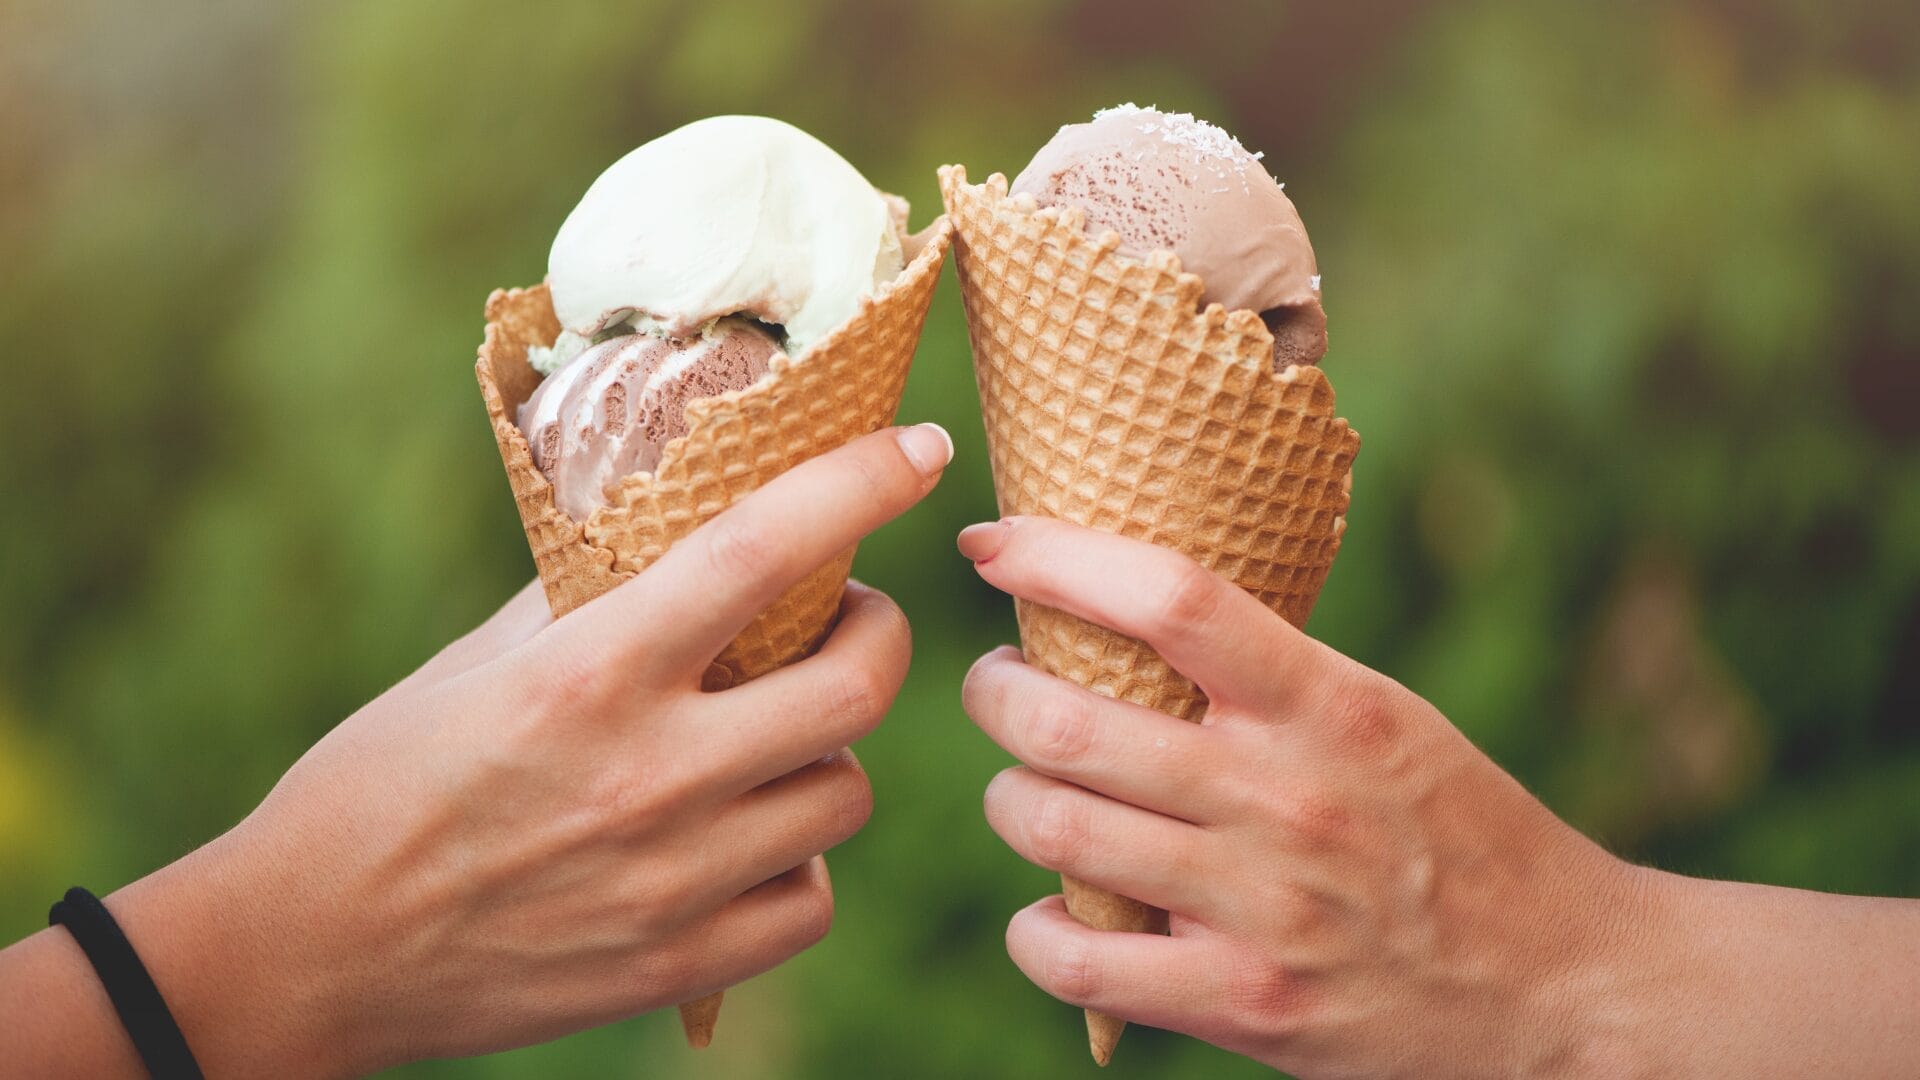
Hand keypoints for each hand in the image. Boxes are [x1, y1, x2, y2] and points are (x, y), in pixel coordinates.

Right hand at [0, 423, 952, 1078]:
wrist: (311, 949)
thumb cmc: (384, 781)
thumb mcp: (477, 662)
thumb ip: (595, 603)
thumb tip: (691, 535)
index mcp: (588, 672)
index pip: (762, 549)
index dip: (861, 485)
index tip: (919, 450)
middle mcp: (647, 772)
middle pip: (858, 687)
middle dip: (878, 637)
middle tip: (847, 622)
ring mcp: (673, 879)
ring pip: (845, 795)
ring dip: (827, 755)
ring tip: (773, 744)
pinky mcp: (678, 965)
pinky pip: (811, 899)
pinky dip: (797, 864)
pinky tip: (747, 842)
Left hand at [958, 515, 1650, 1077]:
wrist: (1565, 985)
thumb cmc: (1459, 832)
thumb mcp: (1382, 721)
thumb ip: (1267, 678)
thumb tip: (1120, 615)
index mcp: (1328, 704)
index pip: (1171, 598)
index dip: (1058, 557)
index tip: (993, 543)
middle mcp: (1287, 796)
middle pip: (1072, 718)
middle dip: (995, 692)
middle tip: (995, 685)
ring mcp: (1263, 904)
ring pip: (1053, 827)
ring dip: (1010, 800)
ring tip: (1022, 791)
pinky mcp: (1245, 1001)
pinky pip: (1076, 959)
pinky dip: (1035, 933)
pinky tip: (1052, 914)